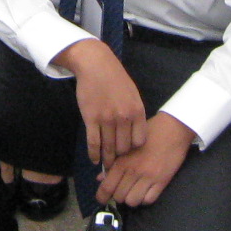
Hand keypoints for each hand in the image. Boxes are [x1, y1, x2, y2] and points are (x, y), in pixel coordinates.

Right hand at [55, 38, 145, 168]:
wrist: (95, 64)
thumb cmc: (115, 78)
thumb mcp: (133, 94)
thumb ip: (135, 114)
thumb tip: (135, 133)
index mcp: (137, 111)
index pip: (139, 141)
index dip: (134, 150)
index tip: (129, 151)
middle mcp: (124, 117)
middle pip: (124, 148)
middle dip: (120, 157)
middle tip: (117, 163)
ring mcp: (107, 118)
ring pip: (109, 148)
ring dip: (107, 160)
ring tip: (106, 166)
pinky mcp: (91, 118)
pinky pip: (93, 142)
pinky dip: (94, 154)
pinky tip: (94, 159)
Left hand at [98, 111, 195, 206]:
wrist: (172, 129)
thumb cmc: (148, 133)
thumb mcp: (127, 144)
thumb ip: (113, 162)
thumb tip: (100, 179)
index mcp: (122, 161)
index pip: (107, 186)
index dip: (102, 196)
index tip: (101, 199)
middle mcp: (134, 171)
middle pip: (119, 196)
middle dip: (118, 195)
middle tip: (121, 189)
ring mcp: (148, 178)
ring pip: (132, 201)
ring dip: (131, 198)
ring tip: (133, 190)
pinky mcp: (162, 182)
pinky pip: (148, 200)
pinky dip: (145, 198)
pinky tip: (145, 190)